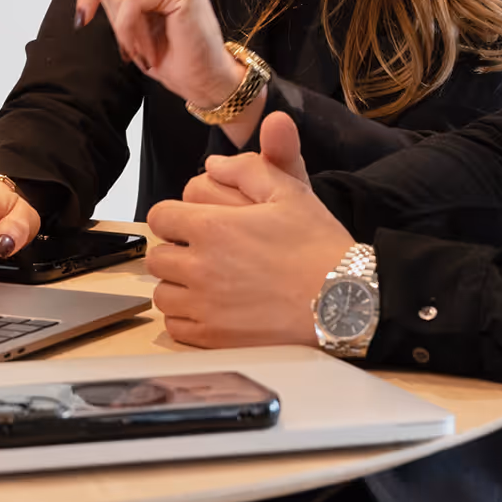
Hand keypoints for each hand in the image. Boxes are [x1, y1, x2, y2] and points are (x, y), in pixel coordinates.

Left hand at [75, 0, 249, 122]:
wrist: (203, 81)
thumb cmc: (172, 54)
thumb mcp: (130, 18)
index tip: (82, 19)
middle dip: (113, 17)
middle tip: (130, 46)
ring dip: (124, 29)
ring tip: (144, 49)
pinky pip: (132, 0)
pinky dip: (131, 30)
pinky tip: (147, 50)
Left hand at [144, 114, 354, 347]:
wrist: (344, 302)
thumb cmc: (319, 247)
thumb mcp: (290, 192)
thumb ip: (247, 168)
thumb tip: (213, 163)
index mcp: (212, 227)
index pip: (159, 217)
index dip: (174, 217)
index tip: (192, 225)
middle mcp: (200, 267)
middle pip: (158, 257)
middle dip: (176, 251)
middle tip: (204, 254)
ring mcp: (204, 306)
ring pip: (162, 293)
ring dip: (178, 286)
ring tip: (206, 282)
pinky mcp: (214, 337)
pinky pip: (175, 326)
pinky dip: (186, 317)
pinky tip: (210, 308)